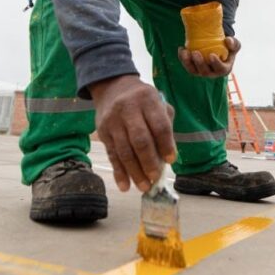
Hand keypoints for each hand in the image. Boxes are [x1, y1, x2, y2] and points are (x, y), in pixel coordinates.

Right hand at [89, 75, 175, 192]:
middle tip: (156, 177)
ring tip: (144, 187)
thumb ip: (165, 124)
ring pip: (124, 151)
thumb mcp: (157, 102)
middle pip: (140, 140)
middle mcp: (129, 109)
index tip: (171, 160)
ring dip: (135, 172)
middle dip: (149, 162)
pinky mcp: (102, 131)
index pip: (159, 125)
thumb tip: (168, 156)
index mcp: (148, 100)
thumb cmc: (142, 100)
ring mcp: (113, 121)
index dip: (166, 145)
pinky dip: (119, 172)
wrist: (112, 87)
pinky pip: (112, 155)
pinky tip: (125, 186)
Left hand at [178, 36, 240, 76]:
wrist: (217, 47)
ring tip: (185, 52)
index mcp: (224, 70)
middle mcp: (212, 74)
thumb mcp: (234, 45)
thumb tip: (227, 40)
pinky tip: (181, 49)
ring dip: (187, 62)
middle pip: (205, 72)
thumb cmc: (227, 47)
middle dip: (199, 63)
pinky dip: (182, 58)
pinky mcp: (193, 68)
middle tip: (195, 52)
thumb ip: (234, 43)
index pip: (221, 69)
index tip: (211, 55)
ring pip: (193, 71)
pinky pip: (186, 65)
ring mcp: (201, 72)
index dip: (216, 64)